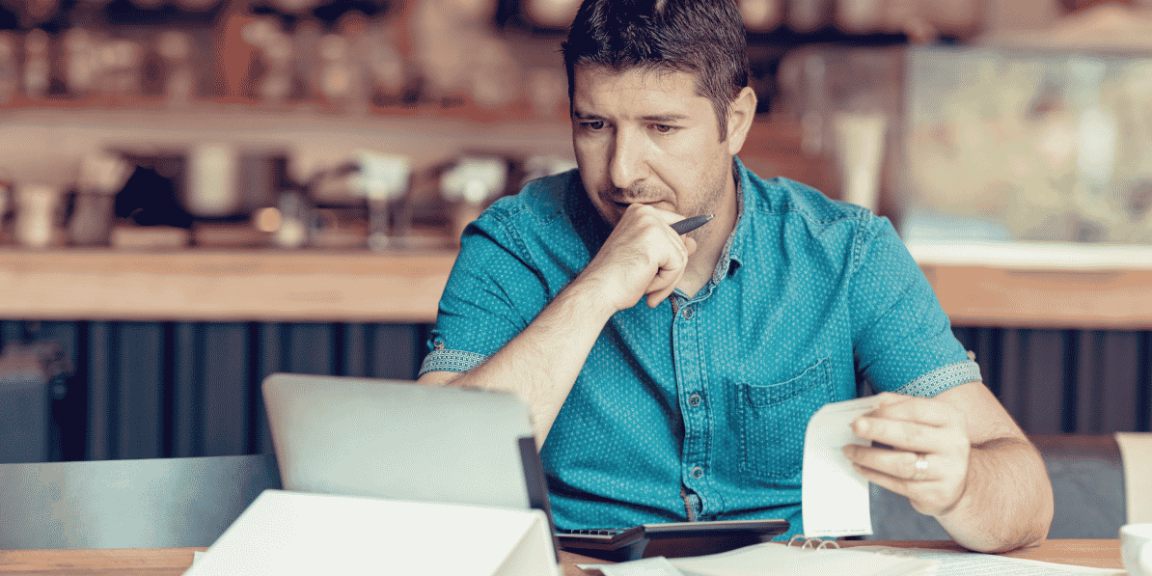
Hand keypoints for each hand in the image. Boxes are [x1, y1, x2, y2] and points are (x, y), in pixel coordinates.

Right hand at [577, 204, 697, 310]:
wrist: (597, 290)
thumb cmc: (617, 278)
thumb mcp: (647, 258)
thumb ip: (670, 247)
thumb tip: (694, 243)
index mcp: (640, 212)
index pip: (678, 227)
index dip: (672, 251)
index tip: (653, 268)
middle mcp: (646, 213)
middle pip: (682, 244)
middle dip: (669, 270)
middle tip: (646, 283)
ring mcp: (651, 224)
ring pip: (682, 257)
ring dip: (666, 279)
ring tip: (644, 284)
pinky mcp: (657, 240)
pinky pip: (678, 266)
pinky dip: (665, 282)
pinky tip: (645, 284)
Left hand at [841, 392, 971, 516]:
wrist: (955, 482)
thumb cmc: (931, 444)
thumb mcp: (924, 421)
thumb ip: (899, 408)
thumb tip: (869, 405)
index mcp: (951, 418)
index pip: (916, 409)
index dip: (887, 411)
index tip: (863, 413)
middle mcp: (954, 443)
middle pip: (910, 435)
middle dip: (878, 430)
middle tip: (855, 426)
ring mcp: (948, 471)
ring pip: (902, 464)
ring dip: (870, 457)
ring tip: (849, 451)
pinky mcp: (937, 494)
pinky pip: (899, 484)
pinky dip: (875, 475)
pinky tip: (860, 467)